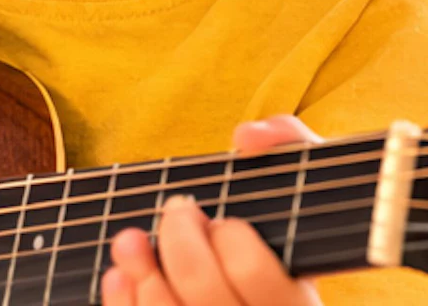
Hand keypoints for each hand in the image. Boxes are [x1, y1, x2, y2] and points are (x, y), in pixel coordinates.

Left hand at [99, 115, 324, 305]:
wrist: (262, 287)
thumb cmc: (287, 225)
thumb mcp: (307, 182)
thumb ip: (290, 143)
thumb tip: (248, 136)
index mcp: (295, 299)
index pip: (253, 270)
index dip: (229, 237)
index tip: (219, 220)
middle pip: (204, 287)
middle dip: (179, 239)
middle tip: (177, 210)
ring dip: (141, 268)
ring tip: (131, 237)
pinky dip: (124, 300)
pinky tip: (120, 274)